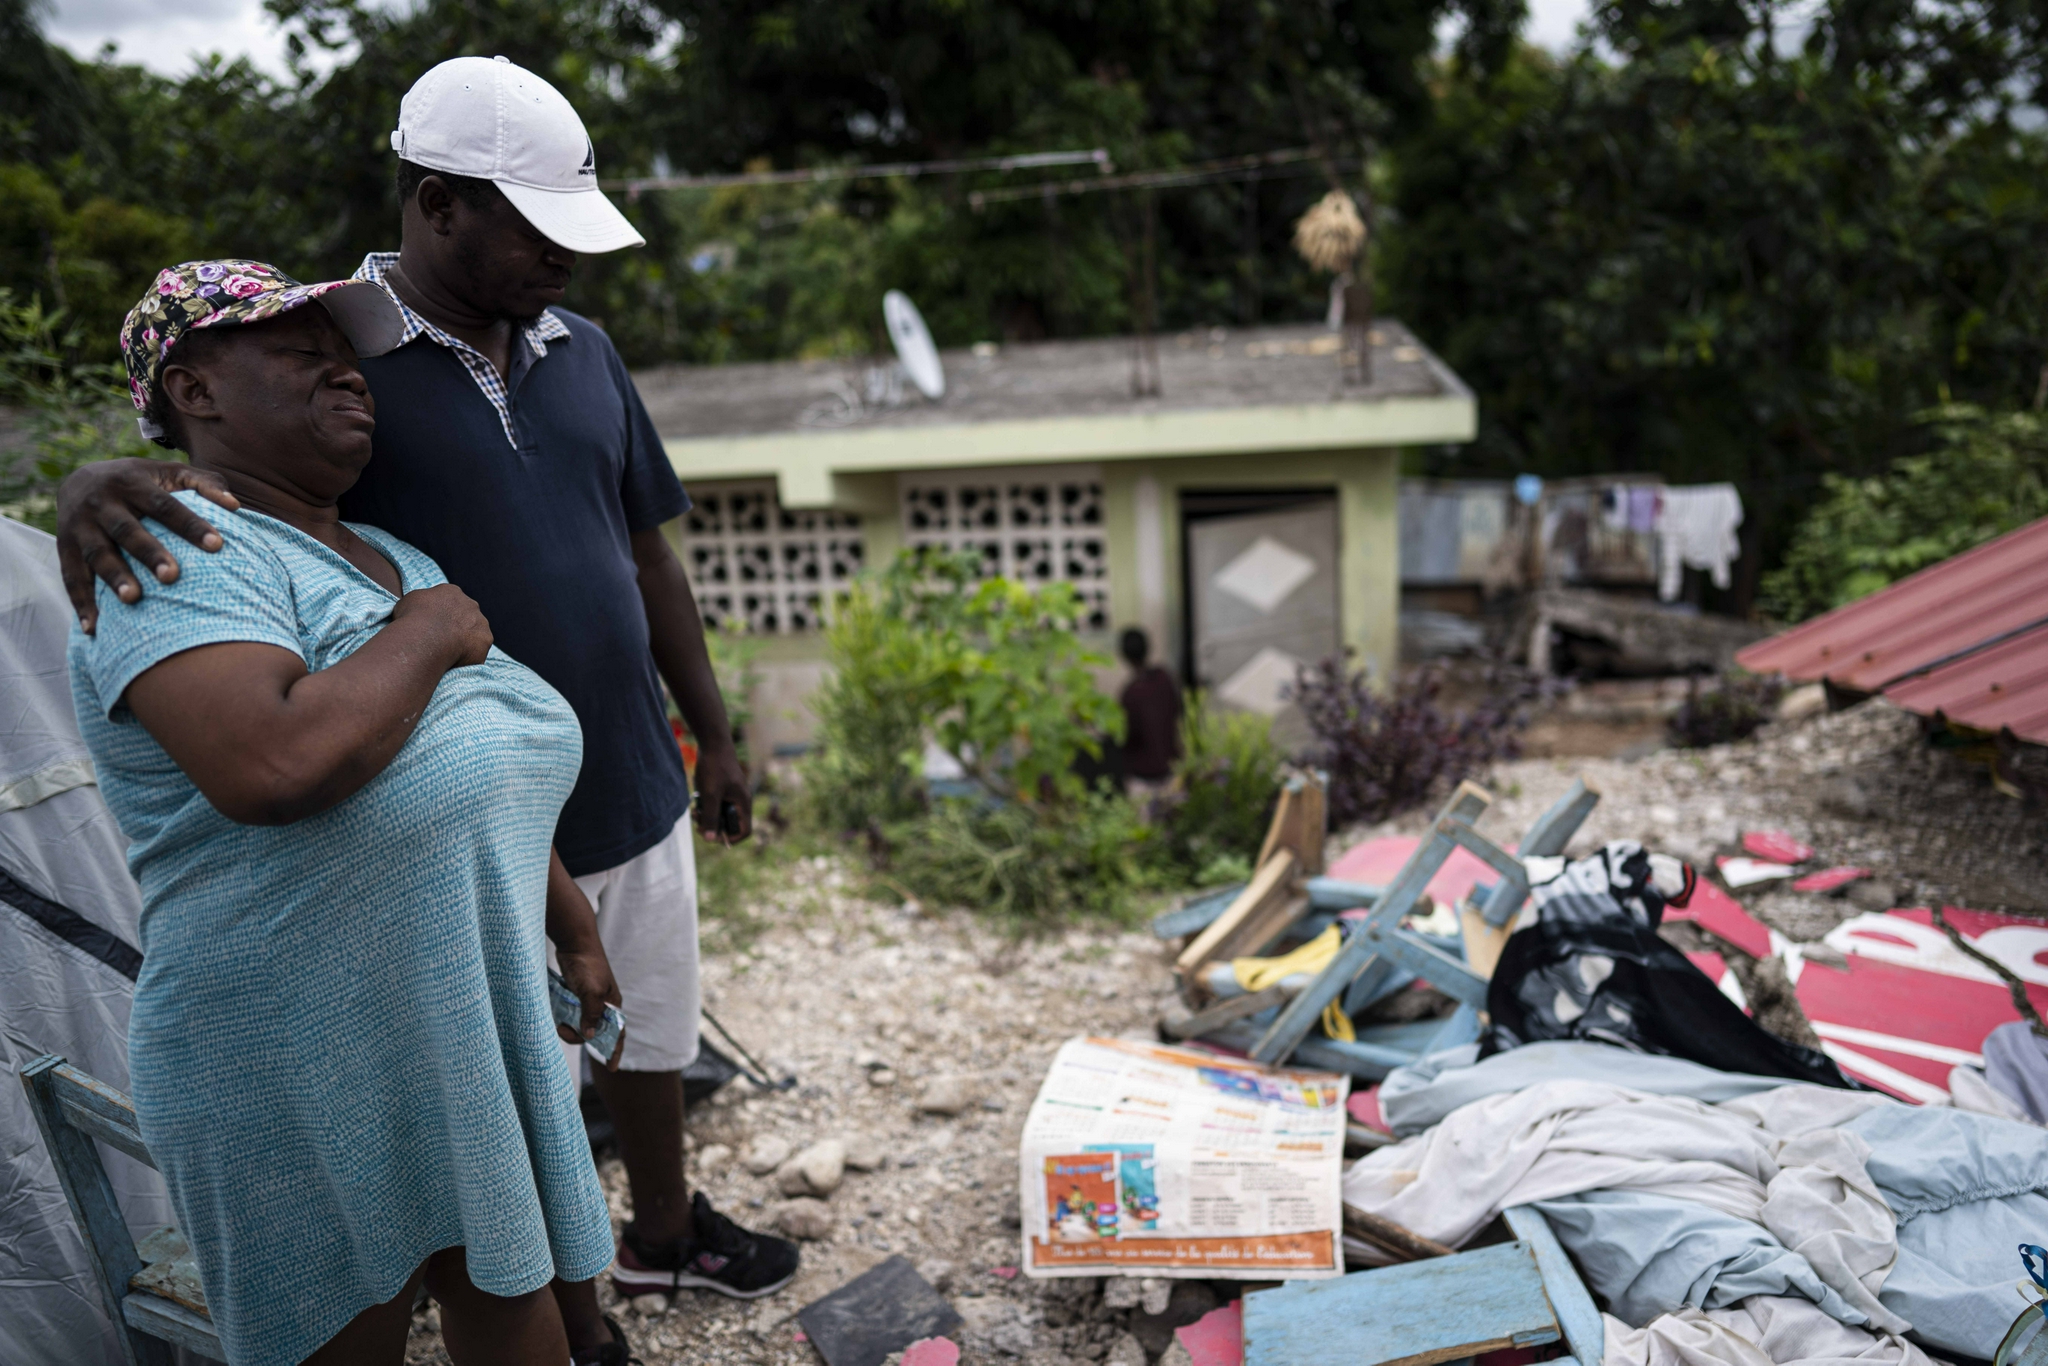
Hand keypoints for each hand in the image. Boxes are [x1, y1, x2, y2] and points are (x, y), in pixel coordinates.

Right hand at [57, 459, 239, 633]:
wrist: (78, 478)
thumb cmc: (139, 481)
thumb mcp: (168, 472)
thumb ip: (203, 483)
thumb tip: (235, 506)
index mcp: (133, 483)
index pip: (165, 506)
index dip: (190, 525)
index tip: (217, 546)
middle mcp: (103, 503)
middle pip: (127, 530)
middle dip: (149, 553)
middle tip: (173, 577)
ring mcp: (80, 526)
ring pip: (96, 554)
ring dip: (114, 577)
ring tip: (134, 599)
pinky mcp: (64, 546)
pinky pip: (71, 576)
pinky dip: (81, 603)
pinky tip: (94, 628)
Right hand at [389, 584, 492, 667]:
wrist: (425, 636)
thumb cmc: (412, 618)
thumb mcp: (409, 601)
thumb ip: (422, 602)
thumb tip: (422, 609)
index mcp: (451, 592)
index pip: (450, 602)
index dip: (443, 615)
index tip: (435, 627)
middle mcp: (470, 604)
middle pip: (467, 616)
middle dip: (458, 627)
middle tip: (445, 642)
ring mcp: (480, 621)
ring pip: (476, 633)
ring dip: (467, 642)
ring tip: (451, 655)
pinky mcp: (485, 639)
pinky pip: (479, 649)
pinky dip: (471, 656)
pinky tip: (458, 664)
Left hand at [554, 945, 624, 1069]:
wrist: (574, 942)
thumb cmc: (587, 965)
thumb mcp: (591, 992)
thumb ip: (591, 1015)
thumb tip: (591, 1036)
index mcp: (612, 1004)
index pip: (618, 1033)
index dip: (615, 1052)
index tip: (612, 1069)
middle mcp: (602, 1004)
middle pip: (592, 1032)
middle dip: (578, 1036)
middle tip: (564, 1030)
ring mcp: (587, 999)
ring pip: (578, 1023)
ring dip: (567, 1026)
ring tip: (557, 1020)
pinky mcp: (574, 994)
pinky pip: (569, 1013)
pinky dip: (562, 1015)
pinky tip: (555, 1012)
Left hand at [691, 741, 752, 844]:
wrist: (713, 742)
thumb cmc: (715, 767)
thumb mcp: (711, 794)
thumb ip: (711, 817)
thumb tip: (710, 839)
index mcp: (743, 803)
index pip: (744, 830)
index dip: (731, 838)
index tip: (713, 836)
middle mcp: (739, 801)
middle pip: (730, 825)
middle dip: (714, 827)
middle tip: (698, 822)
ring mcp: (731, 795)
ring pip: (720, 815)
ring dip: (707, 817)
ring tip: (694, 812)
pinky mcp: (722, 789)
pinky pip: (715, 805)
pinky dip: (706, 807)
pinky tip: (695, 801)